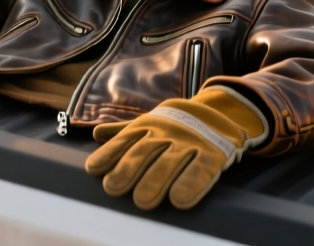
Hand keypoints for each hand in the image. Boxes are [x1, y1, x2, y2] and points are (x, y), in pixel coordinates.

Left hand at [85, 85, 269, 209]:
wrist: (220, 112)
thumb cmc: (176, 125)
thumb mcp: (150, 124)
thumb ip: (124, 133)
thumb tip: (96, 134)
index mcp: (149, 126)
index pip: (125, 140)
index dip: (109, 154)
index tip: (93, 169)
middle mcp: (167, 133)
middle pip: (144, 153)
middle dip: (127, 169)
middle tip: (113, 188)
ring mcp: (190, 142)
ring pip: (169, 162)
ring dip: (155, 180)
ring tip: (141, 200)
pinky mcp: (213, 153)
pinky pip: (201, 169)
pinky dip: (190, 184)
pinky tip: (178, 199)